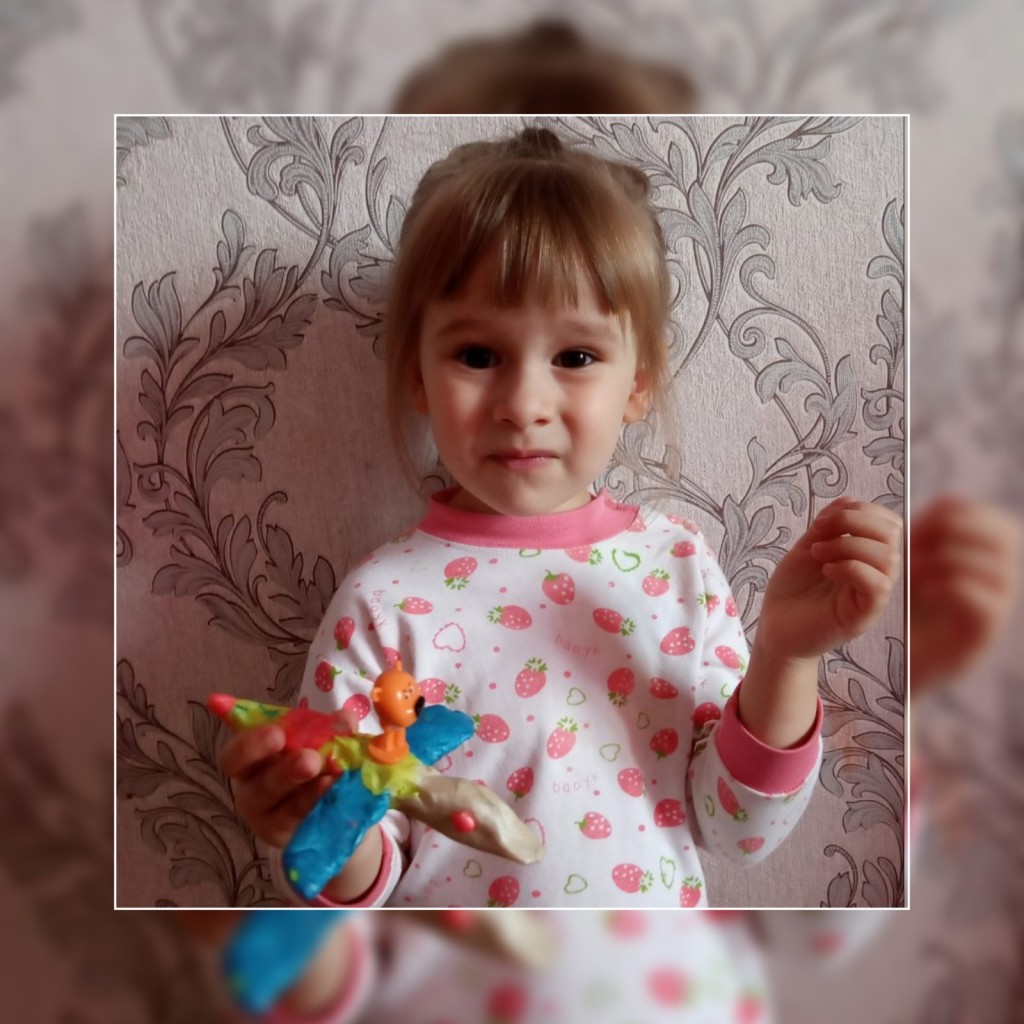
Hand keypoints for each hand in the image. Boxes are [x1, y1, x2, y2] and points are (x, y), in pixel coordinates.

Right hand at [218, 725, 334, 848]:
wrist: (343, 808)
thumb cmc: (322, 764)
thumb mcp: (327, 742)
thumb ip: (333, 729)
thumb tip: (344, 719)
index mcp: (256, 760)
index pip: (236, 755)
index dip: (251, 744)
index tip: (277, 733)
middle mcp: (254, 790)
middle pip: (256, 785)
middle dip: (284, 771)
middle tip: (310, 759)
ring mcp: (270, 819)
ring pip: (280, 809)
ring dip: (305, 793)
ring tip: (329, 780)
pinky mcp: (290, 838)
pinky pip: (301, 825)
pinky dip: (319, 808)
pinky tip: (335, 795)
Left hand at [757, 496, 902, 662]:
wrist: (775, 629)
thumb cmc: (792, 592)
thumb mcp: (807, 548)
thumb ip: (828, 526)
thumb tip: (849, 499)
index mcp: (866, 556)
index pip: (888, 522)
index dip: (860, 510)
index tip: (822, 521)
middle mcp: (876, 573)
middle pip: (892, 533)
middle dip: (853, 522)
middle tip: (818, 534)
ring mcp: (872, 596)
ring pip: (887, 557)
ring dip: (847, 545)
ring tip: (817, 554)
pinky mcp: (864, 616)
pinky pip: (878, 585)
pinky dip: (851, 568)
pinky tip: (827, 570)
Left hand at [910, 495, 1020, 698]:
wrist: (899, 664)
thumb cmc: (905, 612)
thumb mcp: (912, 568)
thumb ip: (922, 539)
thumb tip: (920, 511)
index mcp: (985, 558)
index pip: (989, 515)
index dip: (951, 512)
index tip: (912, 525)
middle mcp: (1002, 578)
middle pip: (1005, 534)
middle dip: (953, 531)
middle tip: (912, 546)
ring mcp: (999, 606)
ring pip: (994, 565)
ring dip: (943, 560)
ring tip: (908, 573)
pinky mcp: (985, 633)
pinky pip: (981, 599)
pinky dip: (944, 588)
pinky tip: (917, 593)